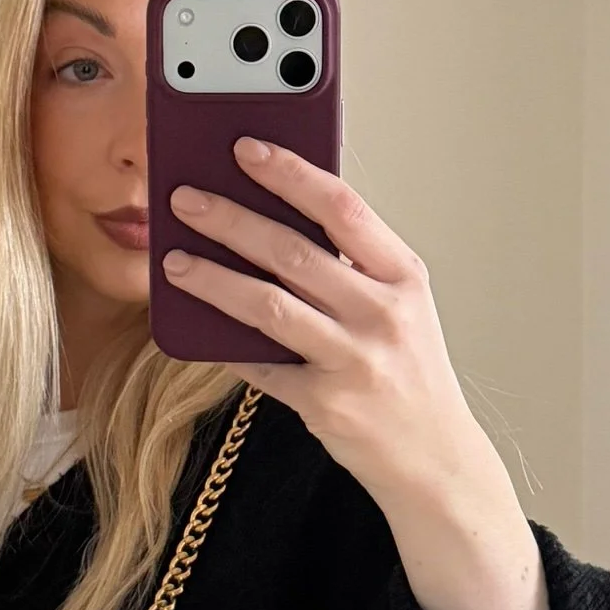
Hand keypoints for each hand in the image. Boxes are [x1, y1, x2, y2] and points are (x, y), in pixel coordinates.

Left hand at [163, 138, 548, 609]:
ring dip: (212, 278)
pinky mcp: (325, 404)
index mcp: (403, 277)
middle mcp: (382, 314)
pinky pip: (260, 365)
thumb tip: (269, 218)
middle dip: (229, 219)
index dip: (290, 173)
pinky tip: (193, 326)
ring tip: (173, 261)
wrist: (436, 460)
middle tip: (183, 198)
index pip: (342, 208)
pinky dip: (224, 344)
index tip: (246, 149)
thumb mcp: (400, 308)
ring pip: (268, 306)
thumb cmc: (408, 372)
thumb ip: (350, 265)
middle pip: (292, 251)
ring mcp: (354, 361)